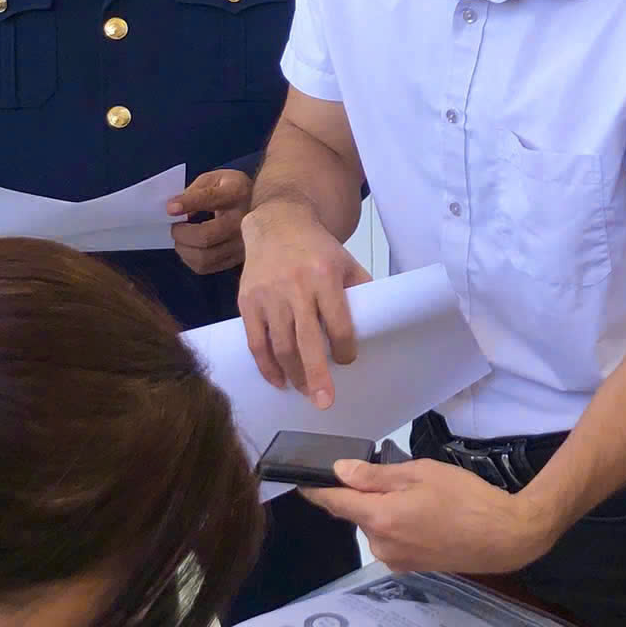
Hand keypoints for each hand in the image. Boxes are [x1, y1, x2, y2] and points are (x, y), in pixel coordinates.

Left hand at [167, 167, 252, 274]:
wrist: (260, 203)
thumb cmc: (230, 189)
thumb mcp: (215, 178)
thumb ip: (194, 192)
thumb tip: (175, 211)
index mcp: (236, 193)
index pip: (209, 198)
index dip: (188, 204)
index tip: (169, 208)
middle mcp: (243, 220)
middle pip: (205, 236)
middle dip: (181, 234)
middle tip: (174, 227)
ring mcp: (243, 243)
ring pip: (205, 257)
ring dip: (184, 249)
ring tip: (181, 239)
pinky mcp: (238, 258)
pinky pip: (207, 267)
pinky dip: (191, 260)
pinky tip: (190, 249)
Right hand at [237, 199, 369, 401]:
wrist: (276, 225)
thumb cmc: (317, 248)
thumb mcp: (346, 262)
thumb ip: (360, 291)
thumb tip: (378, 325)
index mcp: (324, 277)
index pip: (338, 323)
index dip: (344, 348)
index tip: (347, 360)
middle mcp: (295, 287)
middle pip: (305, 341)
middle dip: (316, 376)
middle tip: (325, 402)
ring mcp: (268, 296)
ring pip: (279, 346)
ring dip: (293, 375)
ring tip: (306, 392)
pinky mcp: (247, 302)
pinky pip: (255, 342)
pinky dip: (266, 366)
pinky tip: (278, 380)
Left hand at [304, 457, 554, 576]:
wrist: (504, 537)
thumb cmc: (466, 498)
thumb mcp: (421, 473)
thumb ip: (376, 475)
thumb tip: (340, 471)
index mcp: (380, 518)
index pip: (334, 503)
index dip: (316, 490)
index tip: (301, 480)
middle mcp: (379, 544)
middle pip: (356, 514)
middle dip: (365, 495)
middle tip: (399, 478)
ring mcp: (393, 560)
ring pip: (374, 527)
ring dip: (383, 511)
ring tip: (419, 498)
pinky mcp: (408, 567)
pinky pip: (390, 540)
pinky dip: (396, 525)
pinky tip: (424, 517)